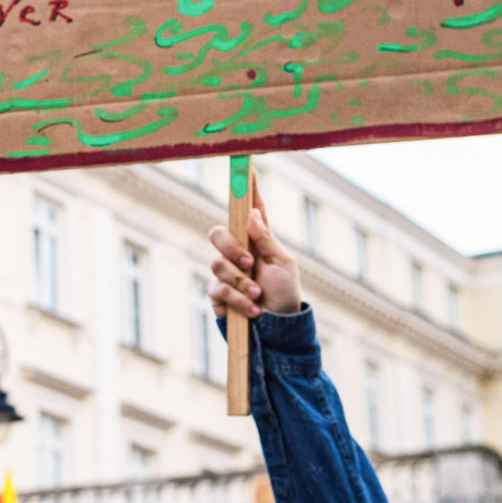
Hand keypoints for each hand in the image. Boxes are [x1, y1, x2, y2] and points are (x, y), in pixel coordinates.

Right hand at [208, 183, 300, 318]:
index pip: (250, 210)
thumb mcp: (283, 264)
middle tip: (248, 263)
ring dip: (240, 282)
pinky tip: (252, 308)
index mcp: (258, 241)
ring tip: (258, 294)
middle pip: (218, 234)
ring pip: (217, 264)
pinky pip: (217, 288)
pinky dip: (237, 298)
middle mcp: (239, 253)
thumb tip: (253, 214)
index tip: (245, 171)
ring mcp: (226, 273)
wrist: (277, 331)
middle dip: (231, 248)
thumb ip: (266, 240)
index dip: (246, 191)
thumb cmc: (285, 295)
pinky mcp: (218, 294)